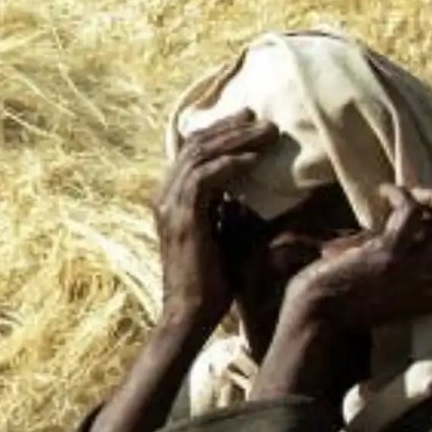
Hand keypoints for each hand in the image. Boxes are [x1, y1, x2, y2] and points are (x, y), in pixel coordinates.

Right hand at [153, 108, 275, 331]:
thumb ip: (229, 207)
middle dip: (230, 127)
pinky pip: (205, 178)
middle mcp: (165, 196)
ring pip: (201, 154)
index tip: (249, 120)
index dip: (220, 130)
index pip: (192, 149)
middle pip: (196, 144)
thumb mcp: (223, 233)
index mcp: (171, 197)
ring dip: (236, 139)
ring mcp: (171, 206)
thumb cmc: (211, 280)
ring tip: (266, 132)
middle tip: (260, 117)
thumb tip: (255, 186)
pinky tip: (254, 160)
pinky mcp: (183, 218)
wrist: (190, 314)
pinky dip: (230, 164)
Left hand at [281, 182, 431, 335]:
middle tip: (425, 197)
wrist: (319, 319)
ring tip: (407, 192)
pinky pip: (410, 209)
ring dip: (431, 195)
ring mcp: (416, 268)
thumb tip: (418, 220)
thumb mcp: (396, 290)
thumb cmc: (350, 303)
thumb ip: (411, 262)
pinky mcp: (391, 252)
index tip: (430, 213)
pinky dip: (400, 193)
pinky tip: (384, 191)